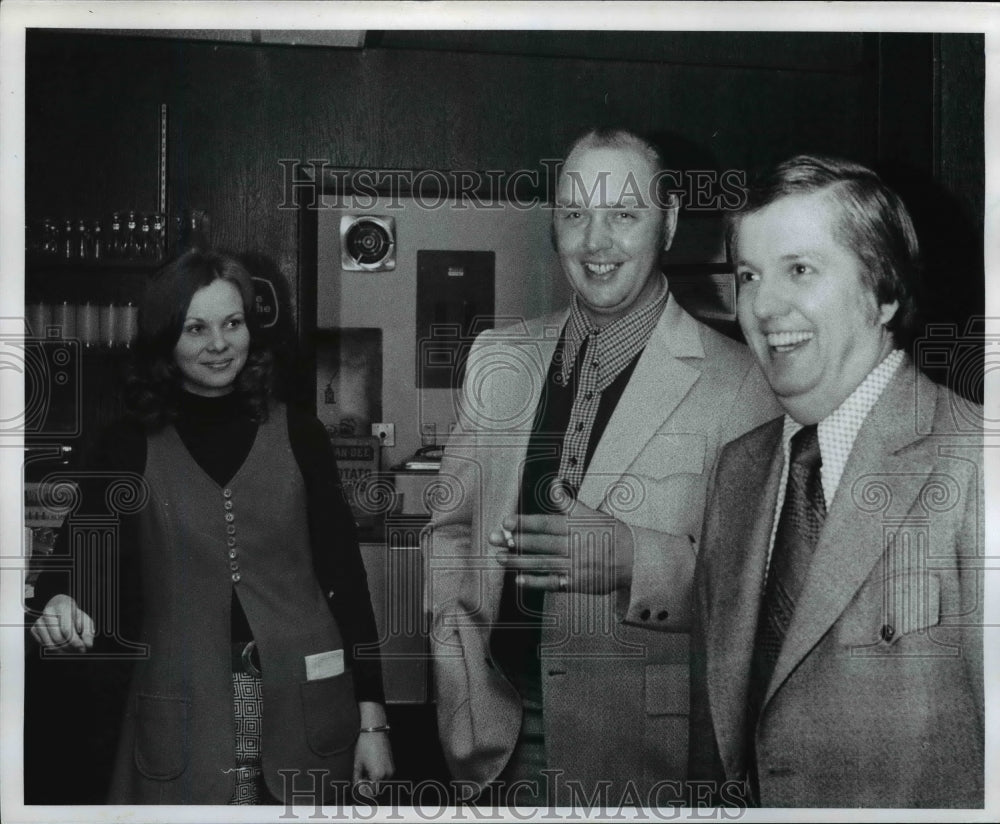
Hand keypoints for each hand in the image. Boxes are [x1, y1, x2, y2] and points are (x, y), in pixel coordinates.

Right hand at [31, 594, 94, 651]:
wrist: (59, 607)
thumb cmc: (74, 614)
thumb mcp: (85, 619)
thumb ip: (88, 632)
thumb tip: (88, 645)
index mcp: (62, 607)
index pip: (67, 629)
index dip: (75, 642)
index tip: (83, 648)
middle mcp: (48, 613)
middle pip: (58, 638)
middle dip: (70, 648)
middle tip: (79, 650)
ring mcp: (39, 621)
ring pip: (50, 644)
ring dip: (63, 651)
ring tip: (72, 650)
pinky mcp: (34, 629)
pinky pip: (44, 645)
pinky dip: (55, 650)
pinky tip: (64, 647)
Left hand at [353, 701, 393, 798]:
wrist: (374, 730)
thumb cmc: (365, 745)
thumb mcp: (357, 763)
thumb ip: (357, 779)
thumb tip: (356, 788)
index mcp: (378, 775)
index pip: (372, 792)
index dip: (364, 792)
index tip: (359, 788)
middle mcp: (387, 773)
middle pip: (377, 788)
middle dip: (368, 786)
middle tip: (359, 780)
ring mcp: (391, 768)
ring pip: (381, 781)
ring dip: (373, 780)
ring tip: (364, 772)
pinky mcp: (392, 763)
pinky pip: (385, 774)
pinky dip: (378, 774)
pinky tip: (370, 767)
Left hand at [490, 488, 634, 593]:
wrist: (634, 559)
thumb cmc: (611, 534)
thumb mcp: (591, 514)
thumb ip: (568, 502)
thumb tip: (555, 484)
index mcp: (575, 527)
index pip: (545, 524)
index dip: (524, 523)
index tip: (506, 522)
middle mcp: (573, 546)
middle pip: (539, 543)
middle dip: (514, 541)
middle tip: (494, 539)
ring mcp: (574, 566)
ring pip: (542, 563)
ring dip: (518, 561)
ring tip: (499, 558)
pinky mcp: (576, 583)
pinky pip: (553, 583)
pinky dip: (536, 582)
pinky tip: (519, 580)